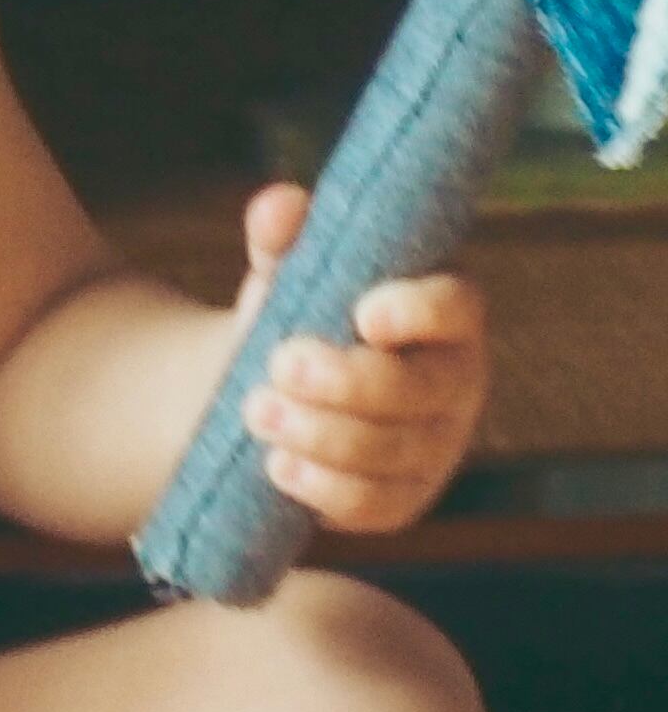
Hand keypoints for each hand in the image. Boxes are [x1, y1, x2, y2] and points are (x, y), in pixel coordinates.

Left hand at [228, 180, 487, 532]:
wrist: (269, 385)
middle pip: (422, 389)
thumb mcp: (286, 268)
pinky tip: (278, 466)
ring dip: (320, 433)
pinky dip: (324, 488)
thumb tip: (279, 205)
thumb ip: (283, 235)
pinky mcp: (404, 497)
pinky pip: (376, 506)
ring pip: (394, 451)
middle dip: (348, 382)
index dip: (419, 312)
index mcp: (441, 311)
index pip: (456, 307)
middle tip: (277, 363)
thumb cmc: (297, 311)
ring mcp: (435, 445)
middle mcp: (454, 379)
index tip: (363, 313)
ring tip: (255, 410)